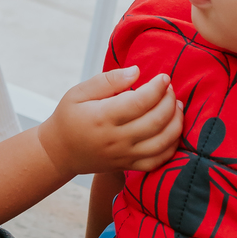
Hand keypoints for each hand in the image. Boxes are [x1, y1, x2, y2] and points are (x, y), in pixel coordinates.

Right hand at [38, 65, 182, 178]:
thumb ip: (108, 80)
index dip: (157, 88)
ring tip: (175, 105)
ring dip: (176, 122)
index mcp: (103, 118)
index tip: (163, 77)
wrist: (60, 152)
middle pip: (156, 121)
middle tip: (169, 88)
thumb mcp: (78, 92)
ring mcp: (124, 155)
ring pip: (163, 142)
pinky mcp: (129, 166)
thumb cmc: (69, 118)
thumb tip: (136, 71)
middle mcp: (116, 139)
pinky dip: (172, 145)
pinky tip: (172, 129)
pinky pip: (159, 160)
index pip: (140, 102)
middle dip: (169, 101)